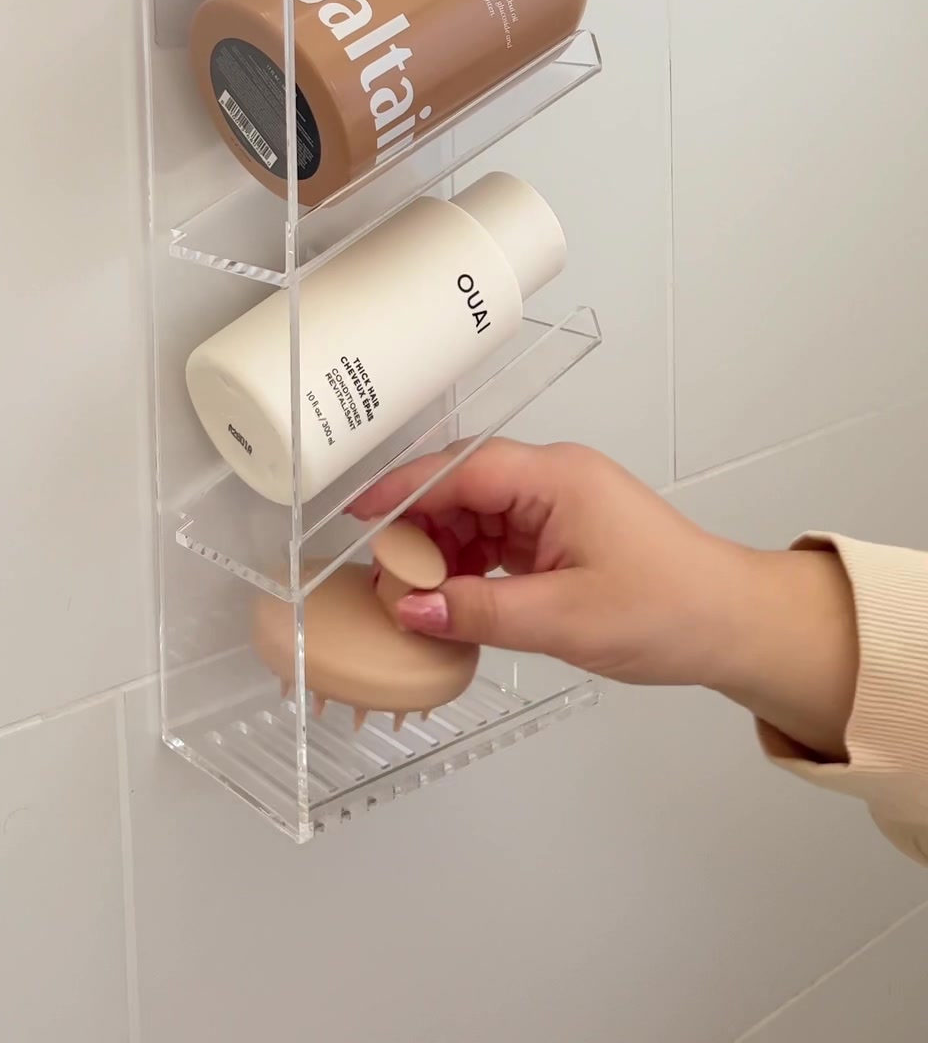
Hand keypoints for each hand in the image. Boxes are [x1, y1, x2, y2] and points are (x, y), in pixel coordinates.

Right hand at [350, 439, 858, 758]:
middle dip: (418, 526)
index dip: (403, 489)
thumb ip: (480, 612)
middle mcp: (555, 478)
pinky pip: (499, 536)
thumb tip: (412, 609)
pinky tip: (455, 598)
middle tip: (382, 571)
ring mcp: (560, 504)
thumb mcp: (564, 620)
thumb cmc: (669, 609)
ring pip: (477, 512)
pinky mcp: (565, 531)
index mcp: (556, 477)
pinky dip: (471, 564)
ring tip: (415, 593)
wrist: (732, 623)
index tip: (358, 514)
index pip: (461, 469)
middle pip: (463, 485)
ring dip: (444, 550)